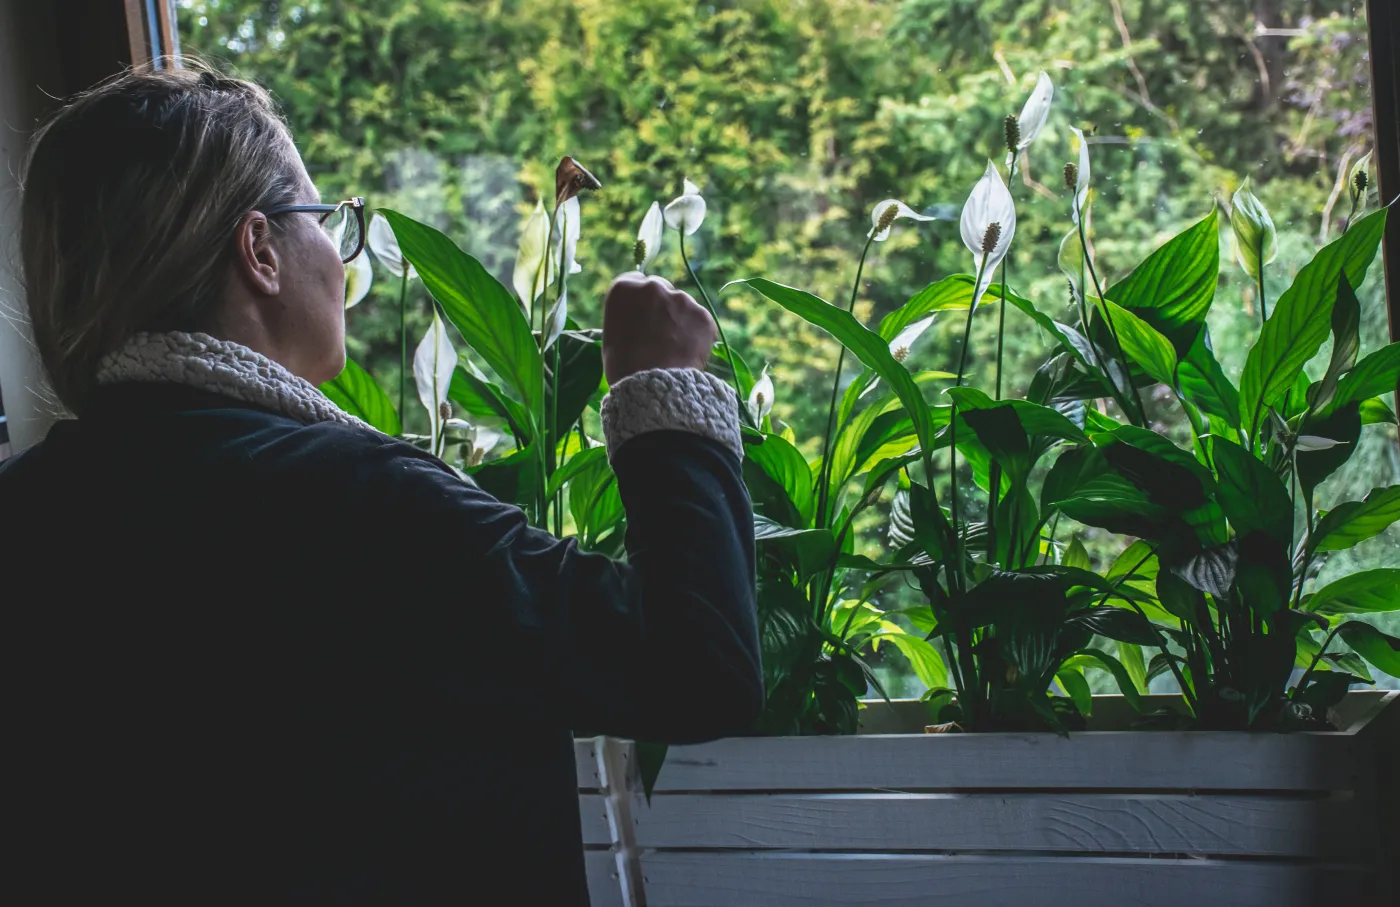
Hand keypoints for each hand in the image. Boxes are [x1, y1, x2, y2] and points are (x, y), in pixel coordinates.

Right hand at [601, 273, 716, 384]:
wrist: (652, 385)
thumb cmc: (624, 366)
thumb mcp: (614, 333)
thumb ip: (628, 315)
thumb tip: (643, 316)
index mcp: (624, 289)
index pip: (634, 281)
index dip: (640, 300)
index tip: (643, 314)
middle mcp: (653, 286)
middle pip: (661, 288)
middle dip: (662, 306)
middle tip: (661, 333)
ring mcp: (681, 299)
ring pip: (683, 306)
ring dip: (680, 321)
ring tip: (673, 350)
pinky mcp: (703, 315)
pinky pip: (700, 322)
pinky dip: (697, 335)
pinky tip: (687, 354)